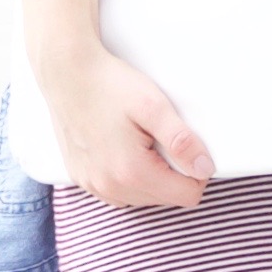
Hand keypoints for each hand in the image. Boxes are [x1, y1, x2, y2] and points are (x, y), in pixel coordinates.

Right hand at [39, 42, 211, 208]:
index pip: (187, 196)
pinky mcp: (80, 178)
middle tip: (159, 136)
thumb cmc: (109, 84)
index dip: (197, 171)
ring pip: (141, 198)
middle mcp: (109, 187)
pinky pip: (117, 192)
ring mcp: (92, 185)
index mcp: (132, 173)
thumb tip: (206, 169)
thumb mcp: (154, 107)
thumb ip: (182, 141)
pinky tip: (122, 148)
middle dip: (172, 173)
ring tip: (140, 141)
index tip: (187, 145)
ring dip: (150, 176)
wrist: (66, 72)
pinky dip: (127, 176)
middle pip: (165, 199)